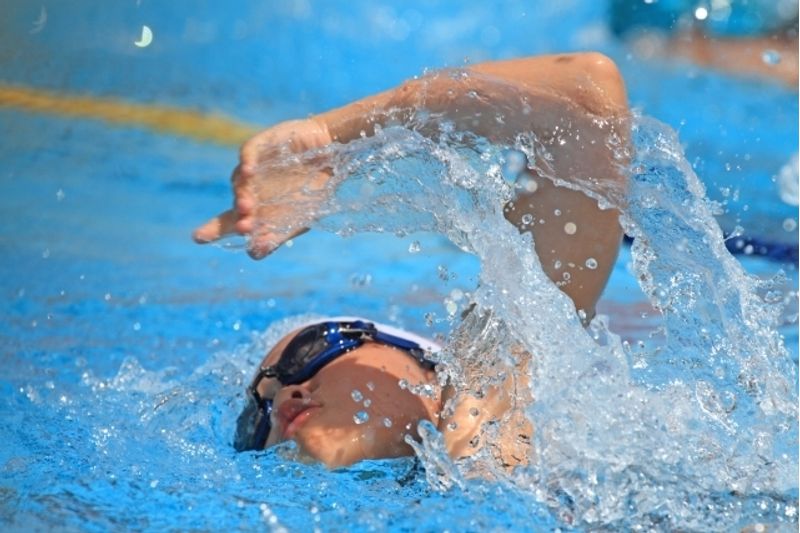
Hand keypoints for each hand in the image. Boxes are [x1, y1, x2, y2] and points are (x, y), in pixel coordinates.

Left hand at [193, 118, 332, 257]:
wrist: (331, 154)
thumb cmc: (313, 190)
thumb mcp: (297, 220)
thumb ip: (276, 237)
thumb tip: (254, 254)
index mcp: (255, 211)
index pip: (228, 223)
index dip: (212, 230)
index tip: (198, 238)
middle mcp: (249, 190)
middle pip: (233, 205)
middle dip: (235, 217)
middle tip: (242, 227)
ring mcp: (253, 169)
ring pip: (239, 182)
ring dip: (242, 195)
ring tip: (248, 207)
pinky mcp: (259, 147)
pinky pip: (247, 154)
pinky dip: (247, 163)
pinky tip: (250, 172)